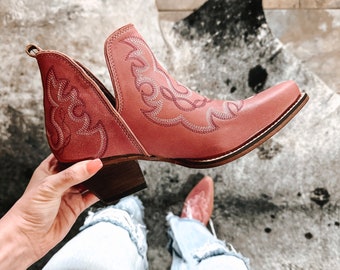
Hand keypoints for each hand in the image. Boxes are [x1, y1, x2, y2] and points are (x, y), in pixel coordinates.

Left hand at [0, 154, 102, 268]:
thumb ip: (73, 174)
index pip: (67, 155)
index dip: (79, 150)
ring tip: (108, 170)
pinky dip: (101, 192)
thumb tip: (94, 164)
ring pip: (88, 181)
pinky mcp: (76, 206)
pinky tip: (107, 187)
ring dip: (97, 177)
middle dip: (91, 164)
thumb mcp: (50, 186)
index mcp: (49, 169)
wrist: (28, 239)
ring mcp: (69, 193)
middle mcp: (60, 180)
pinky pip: (92, 196)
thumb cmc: (29, 211)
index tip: (94, 146)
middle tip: (105, 158)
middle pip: (80, 168)